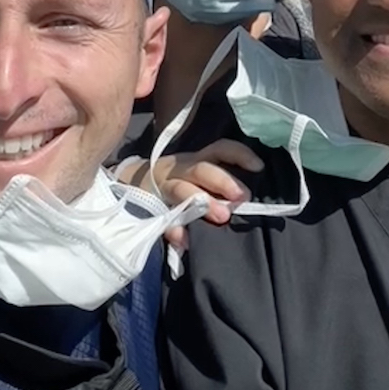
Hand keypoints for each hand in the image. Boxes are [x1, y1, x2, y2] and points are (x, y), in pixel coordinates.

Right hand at [118, 140, 265, 249]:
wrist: (130, 184)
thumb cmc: (177, 181)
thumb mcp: (196, 174)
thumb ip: (218, 182)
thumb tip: (249, 198)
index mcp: (197, 160)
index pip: (220, 149)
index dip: (240, 154)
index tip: (259, 167)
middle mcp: (181, 169)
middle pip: (202, 169)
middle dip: (223, 181)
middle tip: (242, 197)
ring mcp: (165, 187)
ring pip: (182, 190)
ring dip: (203, 203)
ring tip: (221, 216)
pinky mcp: (152, 207)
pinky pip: (163, 218)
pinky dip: (175, 230)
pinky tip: (186, 240)